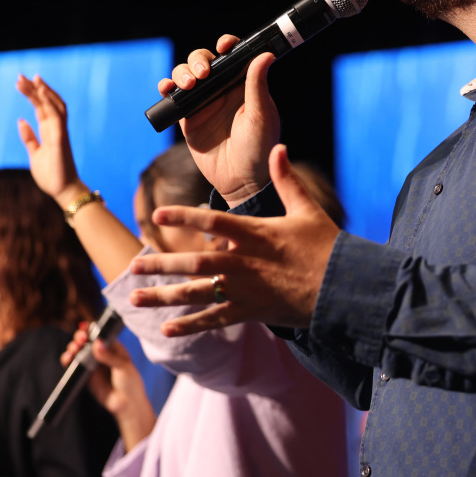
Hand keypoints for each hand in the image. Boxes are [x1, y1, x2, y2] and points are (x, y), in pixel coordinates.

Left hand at [16, 75, 86, 204]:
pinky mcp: (60, 140)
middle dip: (35, 89)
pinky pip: (56, 117)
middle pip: (47, 103)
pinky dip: (50, 103)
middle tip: (21, 76)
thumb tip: (21, 120)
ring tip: (31, 79)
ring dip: (43, 92)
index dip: (33, 94)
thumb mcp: (35, 154)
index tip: (22, 82)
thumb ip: (29, 138)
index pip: (42, 108)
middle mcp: (56, 129)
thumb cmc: (52, 175)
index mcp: (50, 132)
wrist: (64, 192)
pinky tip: (41, 93)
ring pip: (54, 106)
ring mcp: (60, 133)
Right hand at [62, 327, 153, 424]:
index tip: (84, 326)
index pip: (100, 334)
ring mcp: (93, 364)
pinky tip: (68, 358)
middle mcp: (102, 354)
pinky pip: (74, 365)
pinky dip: (68, 360)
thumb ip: (109, 356)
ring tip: (74, 349)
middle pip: (87, 340)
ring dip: (73, 347)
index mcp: (114, 348)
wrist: (127, 405)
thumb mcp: (123, 367)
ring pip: (78, 351)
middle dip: (81, 337)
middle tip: (81, 340)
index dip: (91, 329)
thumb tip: (96, 343)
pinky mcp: (85, 375)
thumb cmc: (130, 383)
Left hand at [127, 145, 337, 333]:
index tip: (157, 214)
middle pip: (194, 263)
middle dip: (161, 264)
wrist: (343, 289)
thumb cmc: (327, 247)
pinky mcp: (252, 311)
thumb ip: (287, 180)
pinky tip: (167, 329)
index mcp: (255, 234)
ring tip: (135, 298)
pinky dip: (191, 325)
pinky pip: (215, 319)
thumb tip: (278, 147)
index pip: (213, 222)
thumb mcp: (307, 210)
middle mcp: (244, 262)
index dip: (183, 217)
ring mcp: (246, 290)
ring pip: (197, 294)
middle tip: (132, 264)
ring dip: (164, 296)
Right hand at [158, 41, 279, 207]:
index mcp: (244, 85)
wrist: (241, 181)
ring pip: (186, 75)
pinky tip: (167, 88)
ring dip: (182, 72)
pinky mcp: (188, 118)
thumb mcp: (261, 115)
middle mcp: (223, 90)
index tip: (224, 45)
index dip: (227, 45)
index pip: (233, 56)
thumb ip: (258, 85)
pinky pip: (173, 97)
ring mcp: (204, 103)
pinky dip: (166, 88)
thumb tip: (266, 54)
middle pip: (204, 60)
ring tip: (187, 84)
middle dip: (199, 60)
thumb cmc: (259, 149)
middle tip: (202, 73)